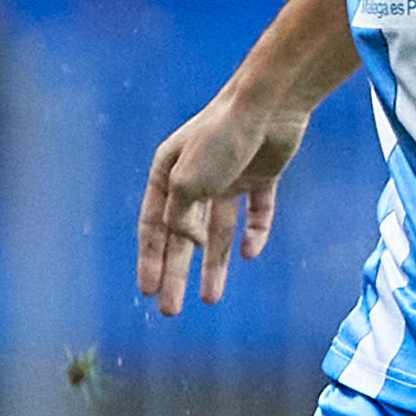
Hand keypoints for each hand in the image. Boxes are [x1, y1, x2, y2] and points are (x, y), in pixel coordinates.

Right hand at [138, 80, 314, 313]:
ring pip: (219, 230)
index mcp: (168, 172)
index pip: (154, 224)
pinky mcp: (261, 175)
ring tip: (211, 298)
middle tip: (170, 310)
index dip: (149, 259)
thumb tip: (191, 243)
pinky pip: (256, 211)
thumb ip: (182, 218)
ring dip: (214, 264)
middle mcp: (196, 176)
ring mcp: (229, 176)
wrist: (268, 105)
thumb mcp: (187, 182)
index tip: (147, 291)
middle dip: (177, 272)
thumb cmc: (220, 138)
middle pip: (184, 235)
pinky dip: (254, 232)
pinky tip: (249, 254)